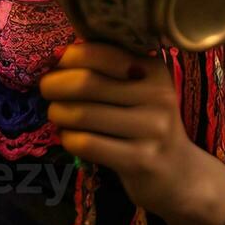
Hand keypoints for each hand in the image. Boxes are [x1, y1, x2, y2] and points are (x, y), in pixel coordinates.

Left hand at [39, 42, 216, 221]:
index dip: (70, 56)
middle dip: (56, 85)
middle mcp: (157, 95)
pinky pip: (87, 144)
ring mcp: (151, 129)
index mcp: (154, 70)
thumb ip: (109, 70)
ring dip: (58, 113)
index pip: (102, 53)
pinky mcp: (140, 160)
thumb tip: (60, 54)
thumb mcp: (141, 90)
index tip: (58, 65)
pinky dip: (69, 139)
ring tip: (56, 115)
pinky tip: (70, 138)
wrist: (178, 172)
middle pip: (87, 83)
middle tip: (46, 90)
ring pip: (83, 115)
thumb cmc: (147, 124)